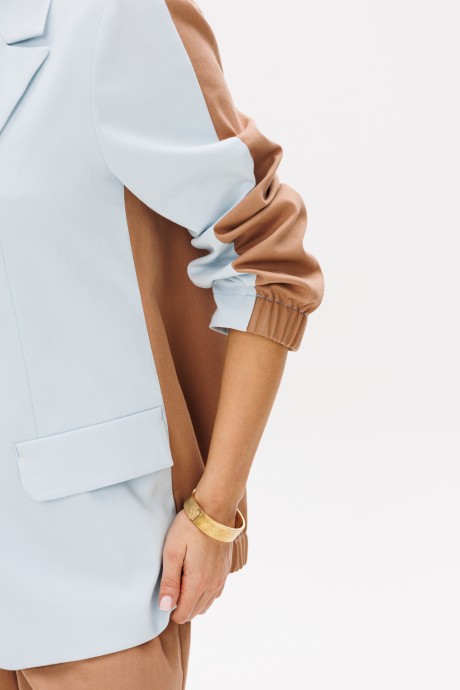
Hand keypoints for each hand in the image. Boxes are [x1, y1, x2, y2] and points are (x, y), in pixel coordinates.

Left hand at [158, 508, 232, 622]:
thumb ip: (169, 581)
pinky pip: (214, 593)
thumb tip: (165, 607)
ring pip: (205, 604)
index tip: (164, 591)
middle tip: (171, 582)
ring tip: (182, 578)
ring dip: (193, 600)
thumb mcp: (172, 552)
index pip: (183, 615)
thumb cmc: (190, 528)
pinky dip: (204, 592)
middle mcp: (212, 586)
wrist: (215, 510)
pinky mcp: (225, 571)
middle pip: (194, 612)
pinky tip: (195, 575)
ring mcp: (221, 579)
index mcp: (198, 584)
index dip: (170, 609)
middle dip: (181, 605)